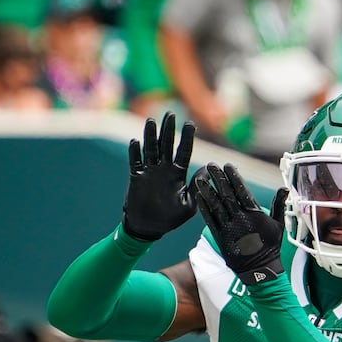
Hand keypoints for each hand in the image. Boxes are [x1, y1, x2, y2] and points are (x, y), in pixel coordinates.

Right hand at [122, 112, 196, 241]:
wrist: (149, 228)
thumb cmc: (170, 219)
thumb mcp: (189, 205)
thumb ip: (197, 187)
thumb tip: (206, 171)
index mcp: (178, 174)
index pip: (184, 152)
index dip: (187, 138)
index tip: (191, 123)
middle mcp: (163, 170)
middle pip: (166, 145)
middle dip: (168, 130)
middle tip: (171, 114)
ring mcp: (149, 172)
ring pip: (150, 149)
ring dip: (150, 135)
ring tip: (152, 120)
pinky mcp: (136, 178)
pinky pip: (135, 162)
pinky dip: (134, 152)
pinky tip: (135, 141)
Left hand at [193, 163, 288, 285]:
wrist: (259, 269)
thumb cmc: (270, 247)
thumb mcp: (279, 225)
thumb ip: (279, 205)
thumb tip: (284, 188)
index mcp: (254, 214)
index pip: (242, 191)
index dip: (234, 177)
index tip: (228, 165)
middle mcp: (240, 218)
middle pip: (226, 194)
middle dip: (219, 179)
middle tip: (211, 166)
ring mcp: (228, 227)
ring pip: (216, 205)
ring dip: (208, 191)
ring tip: (200, 178)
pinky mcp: (220, 236)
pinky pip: (210, 220)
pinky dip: (204, 208)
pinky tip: (199, 197)